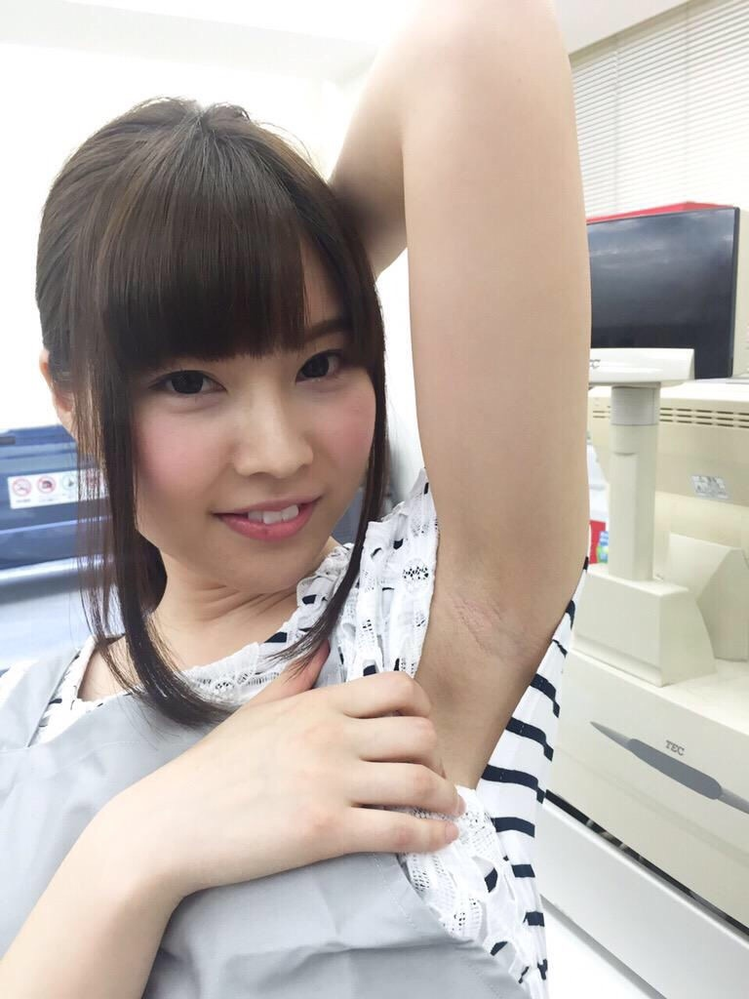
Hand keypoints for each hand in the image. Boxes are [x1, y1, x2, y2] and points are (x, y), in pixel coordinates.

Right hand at [116, 640, 464, 900]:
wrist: (171, 823)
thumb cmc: (212, 768)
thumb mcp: (255, 711)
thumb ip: (296, 678)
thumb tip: (324, 647)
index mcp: (317, 704)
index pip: (397, 688)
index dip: (425, 708)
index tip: (425, 730)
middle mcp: (332, 736)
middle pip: (420, 734)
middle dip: (438, 756)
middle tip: (434, 775)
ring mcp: (331, 783)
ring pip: (419, 782)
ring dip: (445, 798)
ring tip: (450, 809)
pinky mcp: (327, 831)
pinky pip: (400, 830)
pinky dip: (431, 835)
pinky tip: (440, 837)